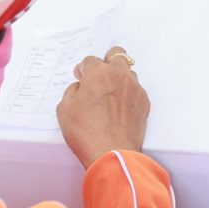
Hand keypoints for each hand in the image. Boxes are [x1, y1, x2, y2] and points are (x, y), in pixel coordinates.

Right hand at [57, 45, 151, 168]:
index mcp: (99, 73)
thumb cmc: (87, 132)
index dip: (83, 70)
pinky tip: (119, 108)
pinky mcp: (144, 101)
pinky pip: (136, 90)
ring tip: (109, 96)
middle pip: (116, 54)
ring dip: (118, 78)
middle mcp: (119, 75)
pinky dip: (128, 94)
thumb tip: (80, 87)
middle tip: (98, 78)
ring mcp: (134, 87)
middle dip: (106, 62)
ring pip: (127, 72)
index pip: (90, 60)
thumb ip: (72, 90)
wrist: (112, 152)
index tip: (81, 77)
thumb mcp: (64, 109)